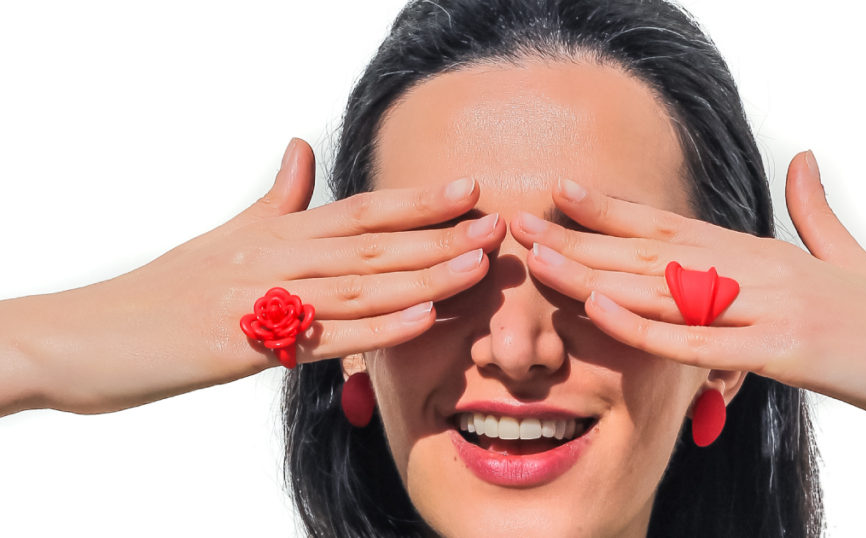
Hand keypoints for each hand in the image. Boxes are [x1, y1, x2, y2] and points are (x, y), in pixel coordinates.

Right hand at [5, 139, 504, 414]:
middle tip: (498, 227)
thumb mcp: (226, 236)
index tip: (469, 190)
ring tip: (478, 267)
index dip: (417, 200)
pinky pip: (323, 336)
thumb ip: (275, 197)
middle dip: (440, 236)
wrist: (90, 336)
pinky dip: (376, 328)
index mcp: (277, 232)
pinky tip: (421, 318)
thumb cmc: (165, 290)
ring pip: (359, 285)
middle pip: (372, 244)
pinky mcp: (244, 344)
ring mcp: (260, 299)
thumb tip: (300, 147)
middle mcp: (275, 257)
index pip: (360, 210)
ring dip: (424, 276)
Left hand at [510, 151, 865, 439]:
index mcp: (763, 252)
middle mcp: (758, 269)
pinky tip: (601, 314)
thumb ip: (813, 210)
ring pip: (664, 289)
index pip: (673, 226)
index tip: (562, 195)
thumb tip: (804, 158)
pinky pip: (701, 343)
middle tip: (518, 223)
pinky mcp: (787, 348)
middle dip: (580, 240)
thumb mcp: (846, 258)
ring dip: (593, 275)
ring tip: (536, 259)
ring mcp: (772, 306)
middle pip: (652, 252)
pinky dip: (648, 330)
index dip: (613, 211)